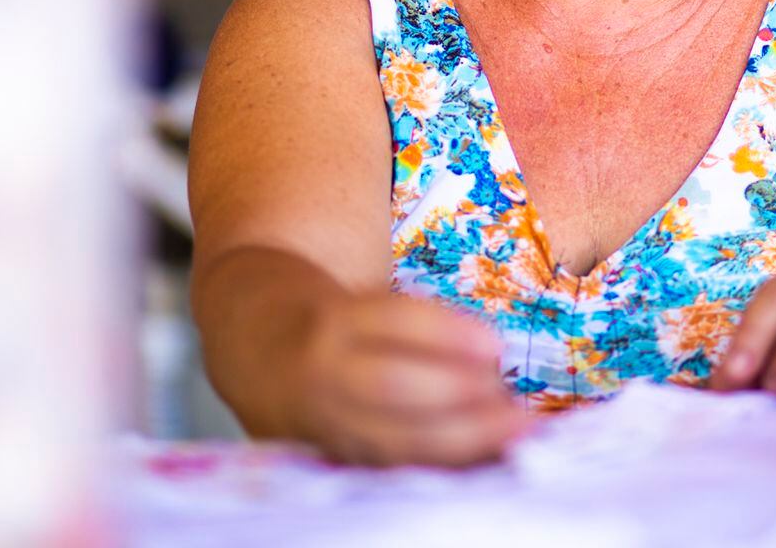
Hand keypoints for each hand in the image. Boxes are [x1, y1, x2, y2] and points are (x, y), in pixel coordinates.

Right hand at [285, 292, 528, 466]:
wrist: (262, 352)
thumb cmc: (342, 325)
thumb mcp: (370, 306)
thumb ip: (425, 330)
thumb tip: (494, 360)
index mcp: (335, 319)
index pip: (394, 321)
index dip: (448, 334)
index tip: (496, 345)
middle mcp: (325, 371)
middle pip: (394, 386)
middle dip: (461, 397)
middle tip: (514, 405)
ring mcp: (326, 422)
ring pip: (393, 439)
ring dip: (462, 439)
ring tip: (512, 434)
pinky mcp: (334, 460)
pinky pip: (392, 469)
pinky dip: (443, 467)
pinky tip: (485, 462)